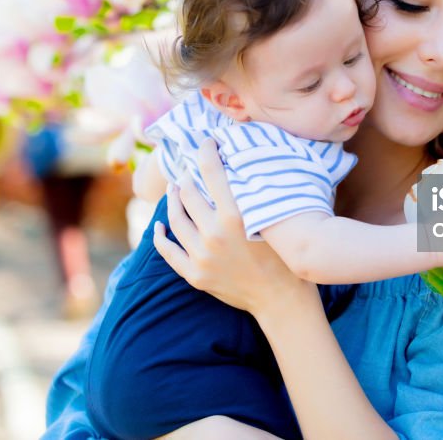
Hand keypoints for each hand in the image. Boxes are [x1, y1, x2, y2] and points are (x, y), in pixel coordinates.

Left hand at [153, 139, 317, 316]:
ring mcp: (201, 256)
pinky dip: (159, 236)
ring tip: (174, 190)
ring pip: (175, 219)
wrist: (281, 299)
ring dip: (172, 200)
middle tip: (189, 170)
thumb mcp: (274, 219)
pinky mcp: (194, 275)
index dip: (205, 152)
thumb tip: (242, 164)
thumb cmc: (284, 255)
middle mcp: (214, 234)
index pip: (212, 172)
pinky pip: (167, 251)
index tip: (205, 143)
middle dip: (187, 176)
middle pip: (188, 193)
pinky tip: (158, 226)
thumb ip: (255, 195)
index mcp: (235, 216)